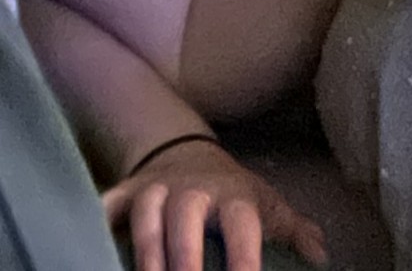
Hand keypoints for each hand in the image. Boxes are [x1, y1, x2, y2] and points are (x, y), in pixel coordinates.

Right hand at [104, 138, 326, 270]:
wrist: (187, 153)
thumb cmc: (232, 195)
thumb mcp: (266, 205)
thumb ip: (293, 230)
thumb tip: (321, 255)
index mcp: (233, 197)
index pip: (242, 226)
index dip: (244, 258)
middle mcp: (192, 190)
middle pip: (187, 215)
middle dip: (184, 255)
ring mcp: (155, 190)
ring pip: (146, 214)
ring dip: (145, 250)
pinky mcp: (126, 193)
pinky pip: (106, 206)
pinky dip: (96, 224)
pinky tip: (90, 250)